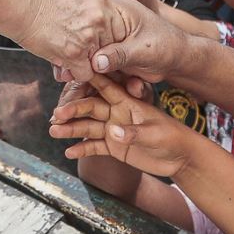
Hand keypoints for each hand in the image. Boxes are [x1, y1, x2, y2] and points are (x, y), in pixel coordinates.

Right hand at [12, 0, 146, 81]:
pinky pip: (85, 74)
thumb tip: (88, 25)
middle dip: (97, 53)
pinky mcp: (75, 53)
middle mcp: (100, 18)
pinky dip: (74, 73)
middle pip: (112, 46)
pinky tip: (61, 64)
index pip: (119, 29)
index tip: (97, 45)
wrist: (16, 1)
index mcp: (101, 1)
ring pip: (99, 62)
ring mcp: (89, 36)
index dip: (108, 40)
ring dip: (85, 64)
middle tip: (81, 53)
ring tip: (66, 57)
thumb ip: (87, 10)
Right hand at [47, 73, 191, 177]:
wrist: (180, 158)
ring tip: (53, 131)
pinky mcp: (115, 147)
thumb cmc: (172, 138)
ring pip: (89, 127)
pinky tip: (68, 152)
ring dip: (72, 129)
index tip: (71, 75)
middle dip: (73, 110)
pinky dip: (82, 149)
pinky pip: (95, 146)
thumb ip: (133, 132)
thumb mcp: (155, 134)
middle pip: (91, 108)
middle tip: (56, 114)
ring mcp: (114, 130)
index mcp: (128, 102)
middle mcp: (117, 113)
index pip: (105, 88)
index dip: (89, 80)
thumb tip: (112, 131)